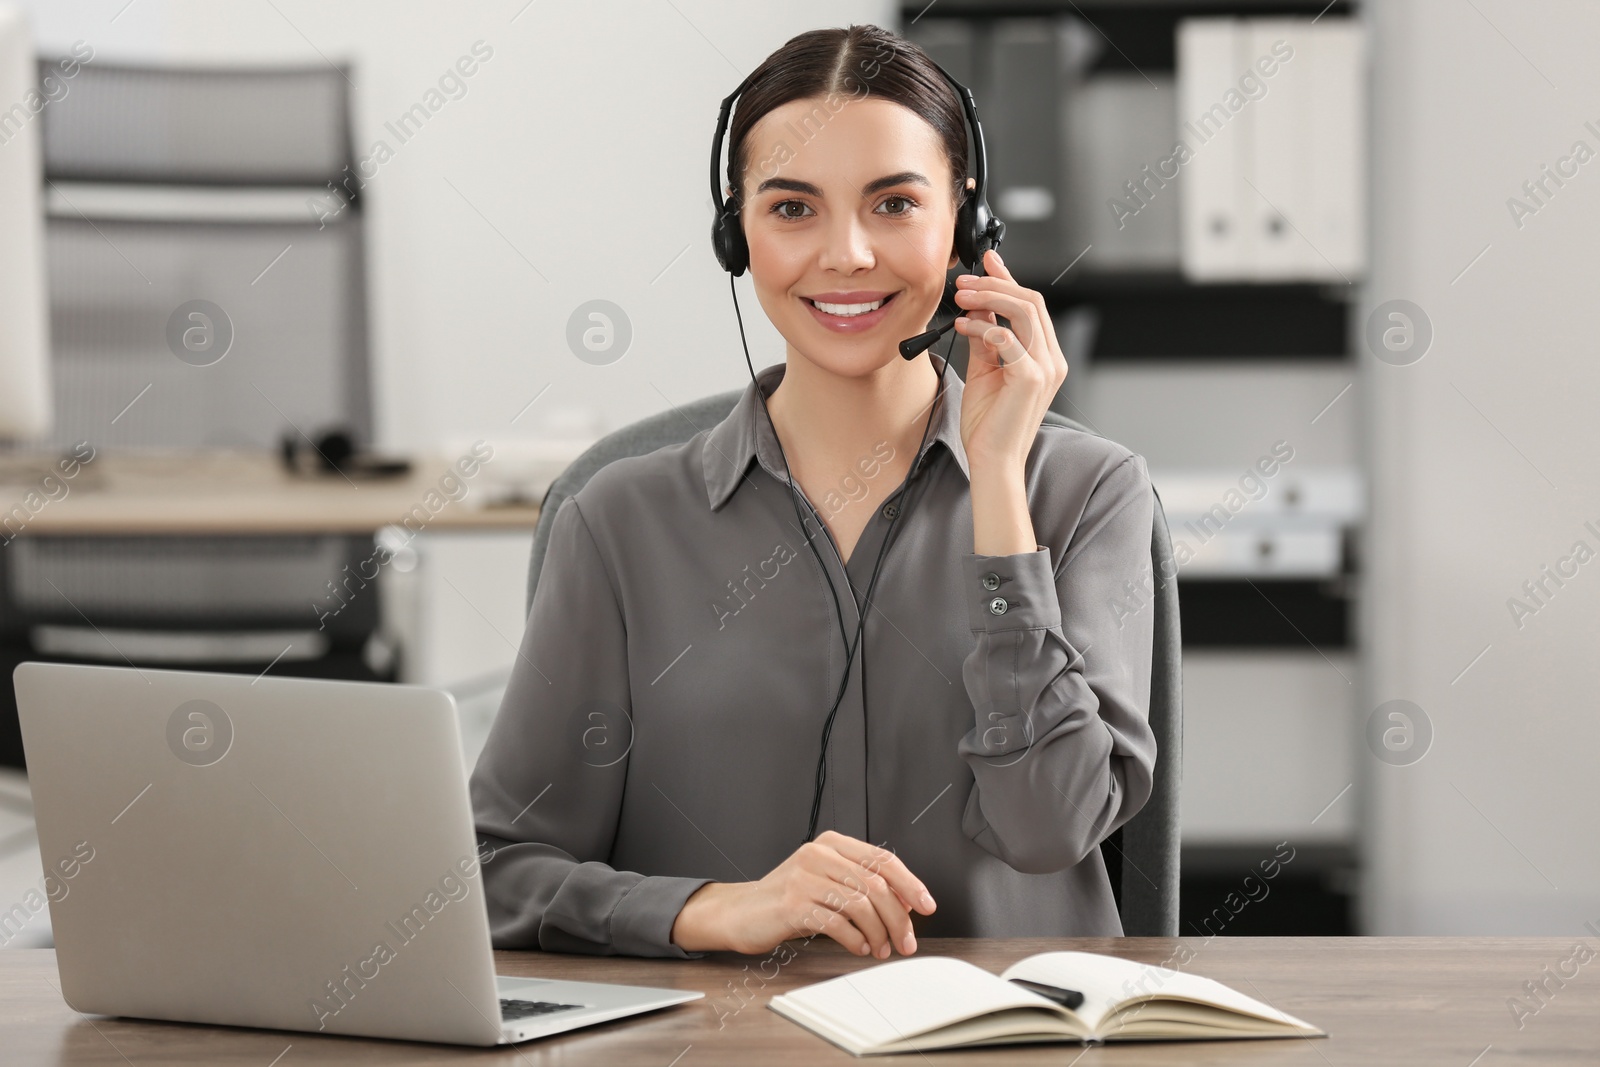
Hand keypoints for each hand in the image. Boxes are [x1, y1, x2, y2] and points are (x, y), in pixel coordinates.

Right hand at [669, 831, 936, 957]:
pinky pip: (837, 923)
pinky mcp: (793, 904)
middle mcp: (818, 855)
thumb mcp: (825, 881)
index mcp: (831, 844)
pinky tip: (859, 947)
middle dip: (898, 918)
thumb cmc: (787, 899)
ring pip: (860, 905)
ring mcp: (804, 877)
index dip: (910, 883)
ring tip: (880, 949)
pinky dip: (855, 939)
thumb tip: (905, 901)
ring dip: (879, 933)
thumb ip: (860, 884)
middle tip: (906, 941)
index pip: (882, 859)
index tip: (927, 905)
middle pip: (876, 885)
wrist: (741, 911)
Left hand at [951, 249, 1068, 474]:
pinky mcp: (1031, 378)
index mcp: (1045, 357)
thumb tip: (976, 307)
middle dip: (996, 285)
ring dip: (989, 299)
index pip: (1032, 306)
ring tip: (962, 297)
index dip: (1009, 279)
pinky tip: (962, 327)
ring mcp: (1046, 369)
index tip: (987, 262)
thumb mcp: (984, 370)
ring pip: (1024, 312)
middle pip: (1031, 302)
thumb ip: (984, 338)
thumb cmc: (988, 424)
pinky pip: (1008, 338)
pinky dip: (982, 328)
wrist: (991, 459)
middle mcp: (1052, 360)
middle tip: (964, 283)